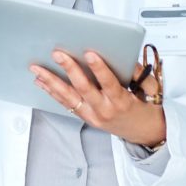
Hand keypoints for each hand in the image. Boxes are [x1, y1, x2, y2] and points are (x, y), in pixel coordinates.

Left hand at [30, 50, 165, 146]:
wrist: (144, 133)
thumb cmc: (145, 108)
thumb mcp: (148, 89)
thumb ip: (135, 71)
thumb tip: (119, 53)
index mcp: (121, 101)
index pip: (109, 83)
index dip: (99, 68)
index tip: (89, 53)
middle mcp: (104, 110)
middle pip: (83, 89)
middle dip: (69, 69)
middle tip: (57, 54)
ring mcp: (93, 116)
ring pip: (69, 98)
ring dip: (51, 81)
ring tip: (37, 69)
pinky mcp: (86, 118)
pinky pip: (66, 104)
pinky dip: (52, 92)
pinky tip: (41, 82)